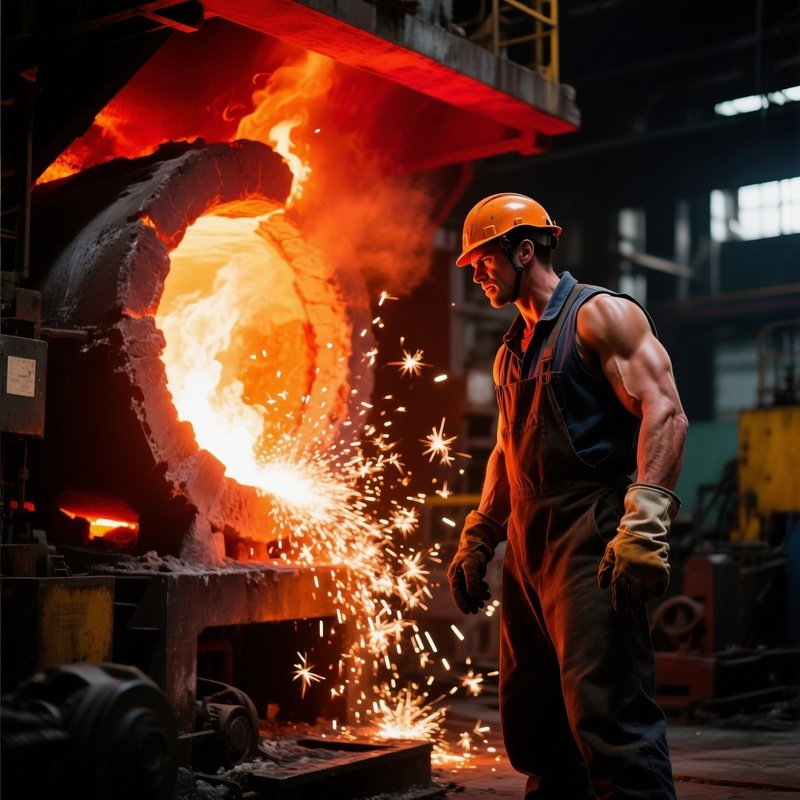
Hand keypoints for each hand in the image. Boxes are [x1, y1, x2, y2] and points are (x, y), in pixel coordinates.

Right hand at [447, 511, 505, 613]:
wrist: (477, 543)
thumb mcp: (471, 565)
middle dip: (471, 601)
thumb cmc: (472, 553)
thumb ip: (472, 579)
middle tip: (479, 609)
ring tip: (486, 599)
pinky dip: (480, 590)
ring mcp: (464, 577)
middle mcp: (457, 577)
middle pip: (463, 594)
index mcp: (454, 575)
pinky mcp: (471, 576)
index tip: (468, 612)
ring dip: (477, 596)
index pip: (456, 593)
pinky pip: (474, 587)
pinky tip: (487, 591)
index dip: (461, 603)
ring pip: (469, 591)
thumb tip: (473, 594)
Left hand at [598, 483, 679, 612]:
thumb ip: (605, 568)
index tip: (620, 610)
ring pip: (647, 594)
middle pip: (634, 596)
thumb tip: (602, 586)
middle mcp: (637, 571)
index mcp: (622, 567)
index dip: (619, 602)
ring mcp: (651, 572)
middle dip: (631, 604)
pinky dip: (655, 593)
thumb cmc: (624, 542)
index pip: (620, 591)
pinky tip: (651, 593)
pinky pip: (660, 589)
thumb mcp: (610, 551)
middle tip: (630, 608)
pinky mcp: (663, 571)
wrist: (645, 530)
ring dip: (643, 599)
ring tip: (639, 600)